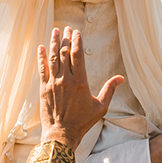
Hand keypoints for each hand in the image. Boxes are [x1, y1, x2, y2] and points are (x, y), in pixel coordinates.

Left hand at [38, 27, 123, 150]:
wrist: (62, 134)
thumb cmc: (83, 122)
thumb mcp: (101, 107)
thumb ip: (110, 90)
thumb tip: (121, 78)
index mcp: (81, 82)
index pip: (78, 55)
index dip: (77, 41)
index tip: (76, 32)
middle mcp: (66, 80)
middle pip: (65, 53)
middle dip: (66, 39)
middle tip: (66, 28)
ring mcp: (53, 83)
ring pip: (53, 58)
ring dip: (54, 43)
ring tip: (55, 31)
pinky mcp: (43, 89)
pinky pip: (42, 69)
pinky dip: (41, 57)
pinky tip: (41, 47)